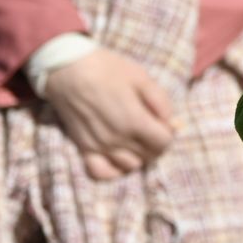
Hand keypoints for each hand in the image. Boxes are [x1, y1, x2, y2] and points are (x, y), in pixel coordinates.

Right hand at [44, 49, 176, 179]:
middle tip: (152, 128)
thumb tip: (173, 123)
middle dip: (156, 144)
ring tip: (136, 139)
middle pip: (149, 156)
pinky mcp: (84, 148)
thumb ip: (161, 101)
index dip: (169, 133)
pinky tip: (118, 156)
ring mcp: (100, 147)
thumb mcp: (141, 77)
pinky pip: (102, 173)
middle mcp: (118, 140)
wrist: (68, 70)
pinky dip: (113, 169)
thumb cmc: (107, 69)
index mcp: (135, 121)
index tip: (164, 122)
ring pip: (129, 166)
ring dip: (138, 156)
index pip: (164, 143)